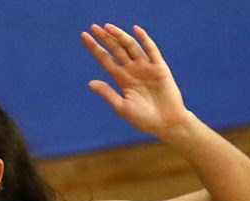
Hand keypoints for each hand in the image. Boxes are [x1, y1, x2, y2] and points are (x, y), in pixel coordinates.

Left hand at [81, 24, 189, 139]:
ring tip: (107, 27)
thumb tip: (90, 82)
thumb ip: (107, 93)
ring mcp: (145, 67)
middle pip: (116, 50)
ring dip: (119, 36)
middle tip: (93, 27)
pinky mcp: (159, 67)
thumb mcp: (121, 106)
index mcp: (121, 78)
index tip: (84, 37)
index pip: (105, 59)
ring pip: (130, 47)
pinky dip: (144, 40)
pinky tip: (135, 30)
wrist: (165, 123)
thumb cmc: (143, 118)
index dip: (95, 48)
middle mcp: (132, 70)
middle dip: (105, 39)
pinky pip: (151, 50)